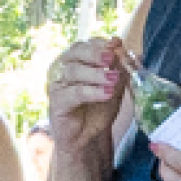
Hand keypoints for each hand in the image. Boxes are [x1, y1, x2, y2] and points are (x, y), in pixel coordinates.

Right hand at [45, 34, 126, 158]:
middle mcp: (64, 68)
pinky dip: (92, 91)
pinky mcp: (57, 102)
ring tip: (113, 79)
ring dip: (96, 74)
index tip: (116, 44)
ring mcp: (58, 84)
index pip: (85, 45)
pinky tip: (107, 93)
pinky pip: (74, 93)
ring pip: (74, 71)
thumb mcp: (115, 86)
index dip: (100, 43)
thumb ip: (118, 68)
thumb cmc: (99, 109)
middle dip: (95, 53)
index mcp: (77, 60)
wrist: (88, 137)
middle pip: (76, 52)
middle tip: (111, 57)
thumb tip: (123, 49)